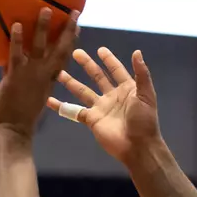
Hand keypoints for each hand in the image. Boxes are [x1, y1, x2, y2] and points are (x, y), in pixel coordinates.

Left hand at [0, 8, 80, 140]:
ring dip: (43, 28)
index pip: (63, 58)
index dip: (71, 41)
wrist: (12, 133)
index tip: (77, 26)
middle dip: (67, 30)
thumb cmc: (19, 120)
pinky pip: (16, 55)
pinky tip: (15, 25)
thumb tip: (16, 64)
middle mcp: (44, 76)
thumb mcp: (31, 97)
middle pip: (60, 49)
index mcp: (49, 82)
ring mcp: (30, 75)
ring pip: (39, 48)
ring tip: (45, 9)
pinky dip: (16, 40)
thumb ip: (28, 80)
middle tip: (73, 12)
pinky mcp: (14, 77)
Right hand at [51, 46, 160, 164]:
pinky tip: (49, 99)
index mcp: (127, 88)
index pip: (116, 70)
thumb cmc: (144, 120)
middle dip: (87, 65)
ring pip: (83, 91)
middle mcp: (112, 96)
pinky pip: (74, 111)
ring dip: (71, 82)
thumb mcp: (146, 94)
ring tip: (59, 72)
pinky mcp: (92, 120)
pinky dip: (62, 106)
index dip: (109, 60)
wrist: (138, 146)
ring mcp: (100, 108)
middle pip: (97, 76)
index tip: (100, 50)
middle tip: (76, 53)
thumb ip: (142, 73)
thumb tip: (137, 52)